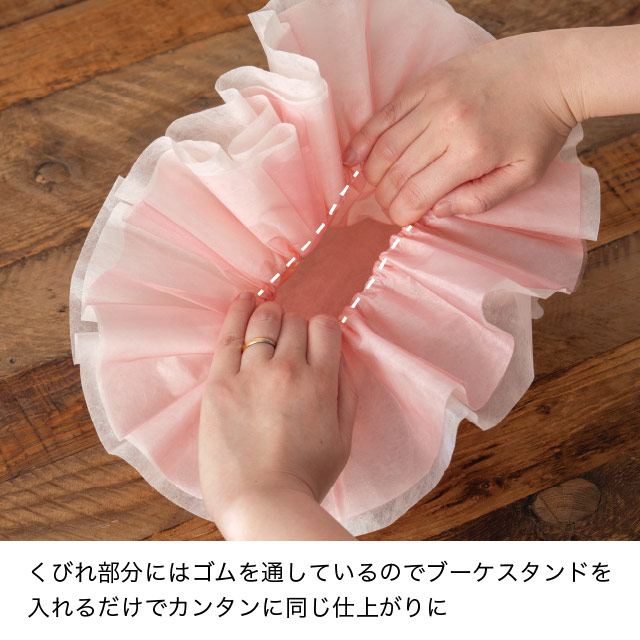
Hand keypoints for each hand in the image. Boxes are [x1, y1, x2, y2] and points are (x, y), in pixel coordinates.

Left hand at [199, 291, 357, 537]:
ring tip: (268, 318)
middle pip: (295, 322)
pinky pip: (229, 336)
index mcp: (322, 382)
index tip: (316, 341)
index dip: (323, 329)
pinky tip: (245, 299)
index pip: (326, 327)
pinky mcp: (220, 384)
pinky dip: (238, 311)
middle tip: (290, 345)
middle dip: (296, 328)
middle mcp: (289, 370)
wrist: (262, 504)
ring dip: (270, 315)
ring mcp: (251, 375)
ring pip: (264, 321)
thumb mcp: (343, 438)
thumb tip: (342, 358)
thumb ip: (346, 393)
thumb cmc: (306, 478)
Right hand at [342, 31, 577, 224]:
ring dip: (372, 173)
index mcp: (471, 154)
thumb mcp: (523, 175)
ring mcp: (433, 100)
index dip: (401, 214)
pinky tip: (353, 157)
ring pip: (385, 145)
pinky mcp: (427, 83)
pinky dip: (365, 138)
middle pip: (396, 173)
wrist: (551, 70)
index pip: (416, 194)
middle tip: (388, 206)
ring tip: (373, 186)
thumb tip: (435, 212)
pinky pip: (385, 114)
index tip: (402, 220)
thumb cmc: (539, 128)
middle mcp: (446, 126)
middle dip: (385, 198)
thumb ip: (479, 200)